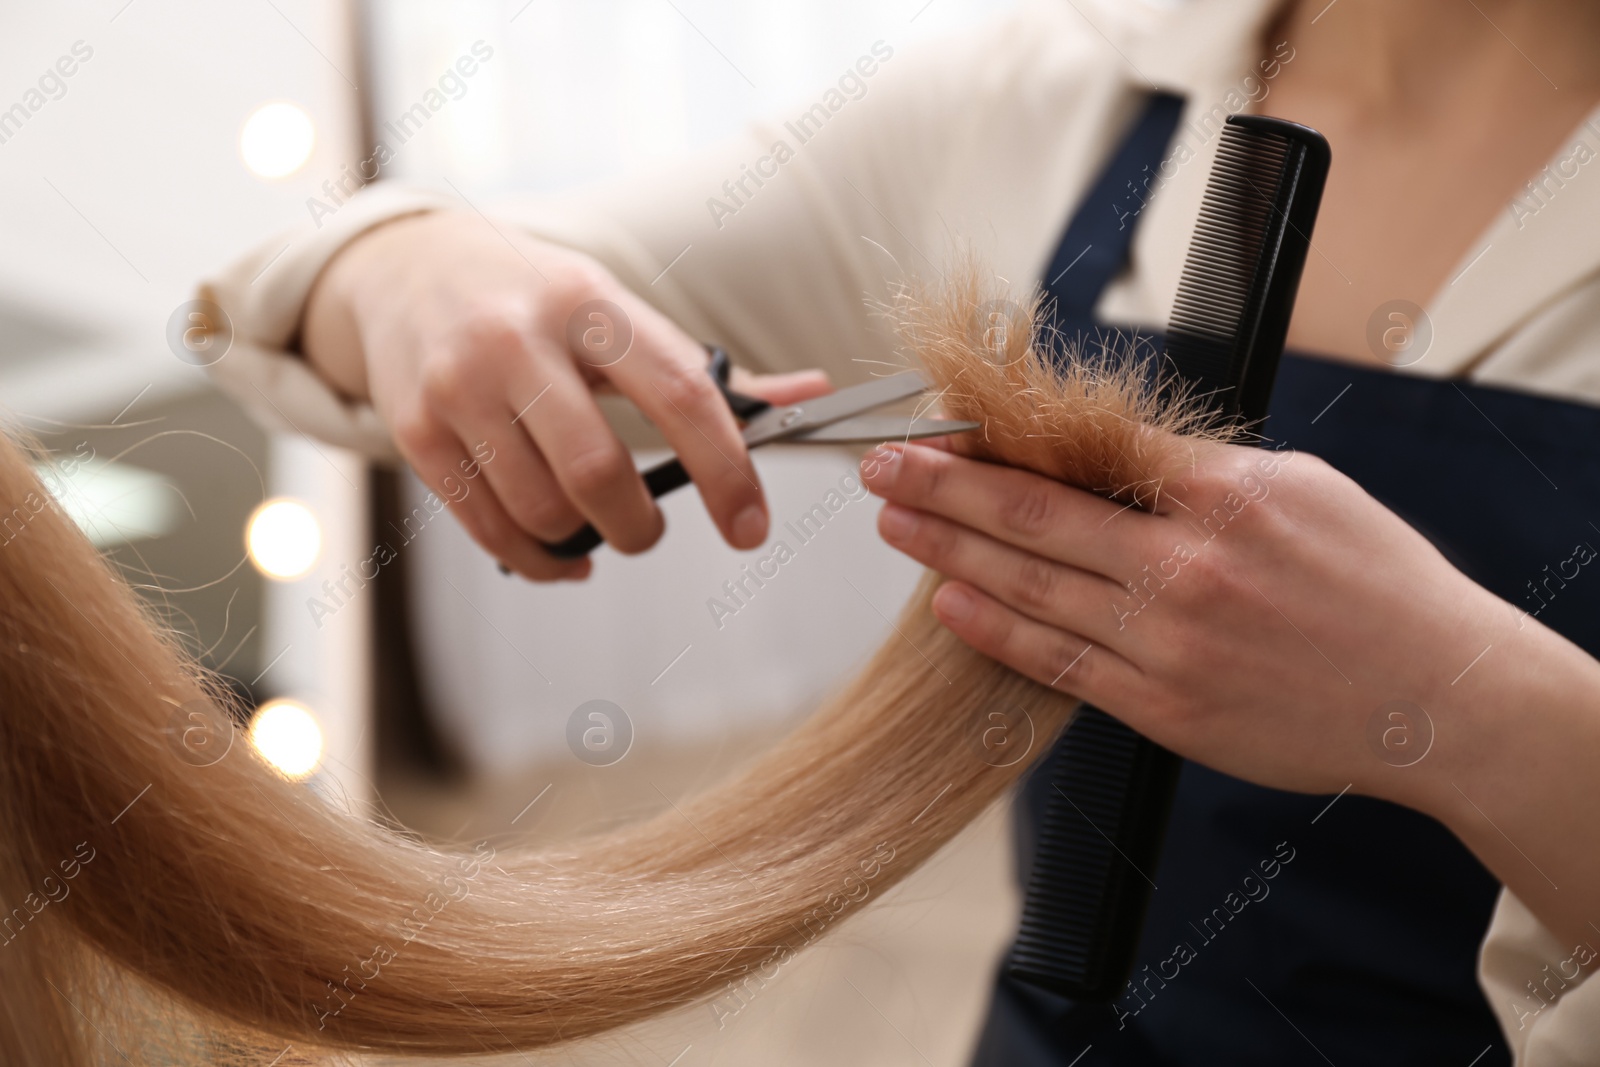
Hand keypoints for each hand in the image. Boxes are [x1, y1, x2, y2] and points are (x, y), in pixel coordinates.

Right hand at [302, 211, 829, 579]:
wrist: (408, 268)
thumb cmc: (536, 299)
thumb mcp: (616, 310)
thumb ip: (708, 369)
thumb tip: (811, 396)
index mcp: (590, 303)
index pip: (680, 394)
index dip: (726, 472)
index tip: (750, 528)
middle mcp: (518, 338)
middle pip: (599, 471)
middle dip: (641, 525)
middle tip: (652, 532)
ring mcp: (459, 385)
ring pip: (541, 508)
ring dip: (586, 540)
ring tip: (597, 529)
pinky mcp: (415, 429)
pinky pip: (488, 527)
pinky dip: (538, 559)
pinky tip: (559, 552)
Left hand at [858, 438, 1520, 805]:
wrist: (1436, 699)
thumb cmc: (1377, 585)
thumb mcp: (1302, 489)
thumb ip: (1197, 470)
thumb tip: (1107, 450)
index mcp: (1222, 495)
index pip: (1084, 451)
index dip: (1003, 436)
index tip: (947, 421)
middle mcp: (1185, 565)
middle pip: (1034, 514)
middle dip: (945, 483)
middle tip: (883, 463)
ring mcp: (1169, 640)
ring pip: (1030, 586)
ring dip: (949, 549)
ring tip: (894, 520)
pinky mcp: (1164, 706)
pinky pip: (1058, 662)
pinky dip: (994, 630)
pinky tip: (947, 602)